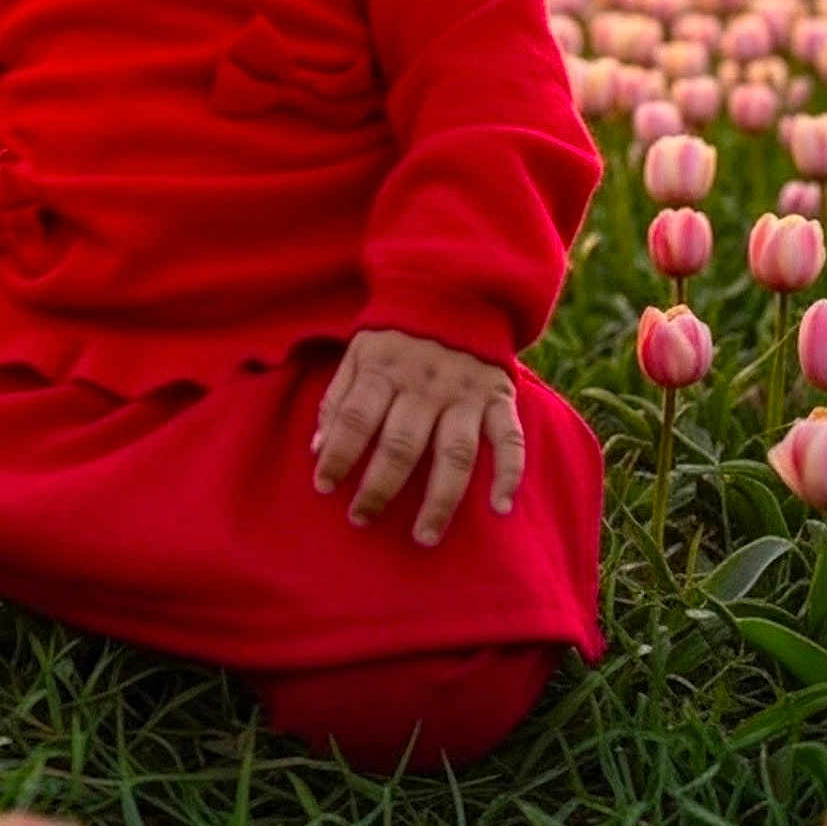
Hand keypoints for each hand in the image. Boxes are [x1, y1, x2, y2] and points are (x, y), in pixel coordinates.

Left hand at [310, 327, 523, 544]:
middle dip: (379, 488)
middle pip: (401, 445)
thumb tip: (317, 449)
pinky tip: (499, 508)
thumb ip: (338, 398)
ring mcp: (466, 393)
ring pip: (454, 454)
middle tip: (362, 519)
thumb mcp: (359, 351)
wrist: (457, 290)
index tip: (324, 487)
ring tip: (424, 535)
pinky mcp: (499, 397)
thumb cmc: (398, 333)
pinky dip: (509, 475)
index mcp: (385, 368)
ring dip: (440, 499)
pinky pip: (509, 440)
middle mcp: (425, 384)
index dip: (337, 454)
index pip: (356, 418)